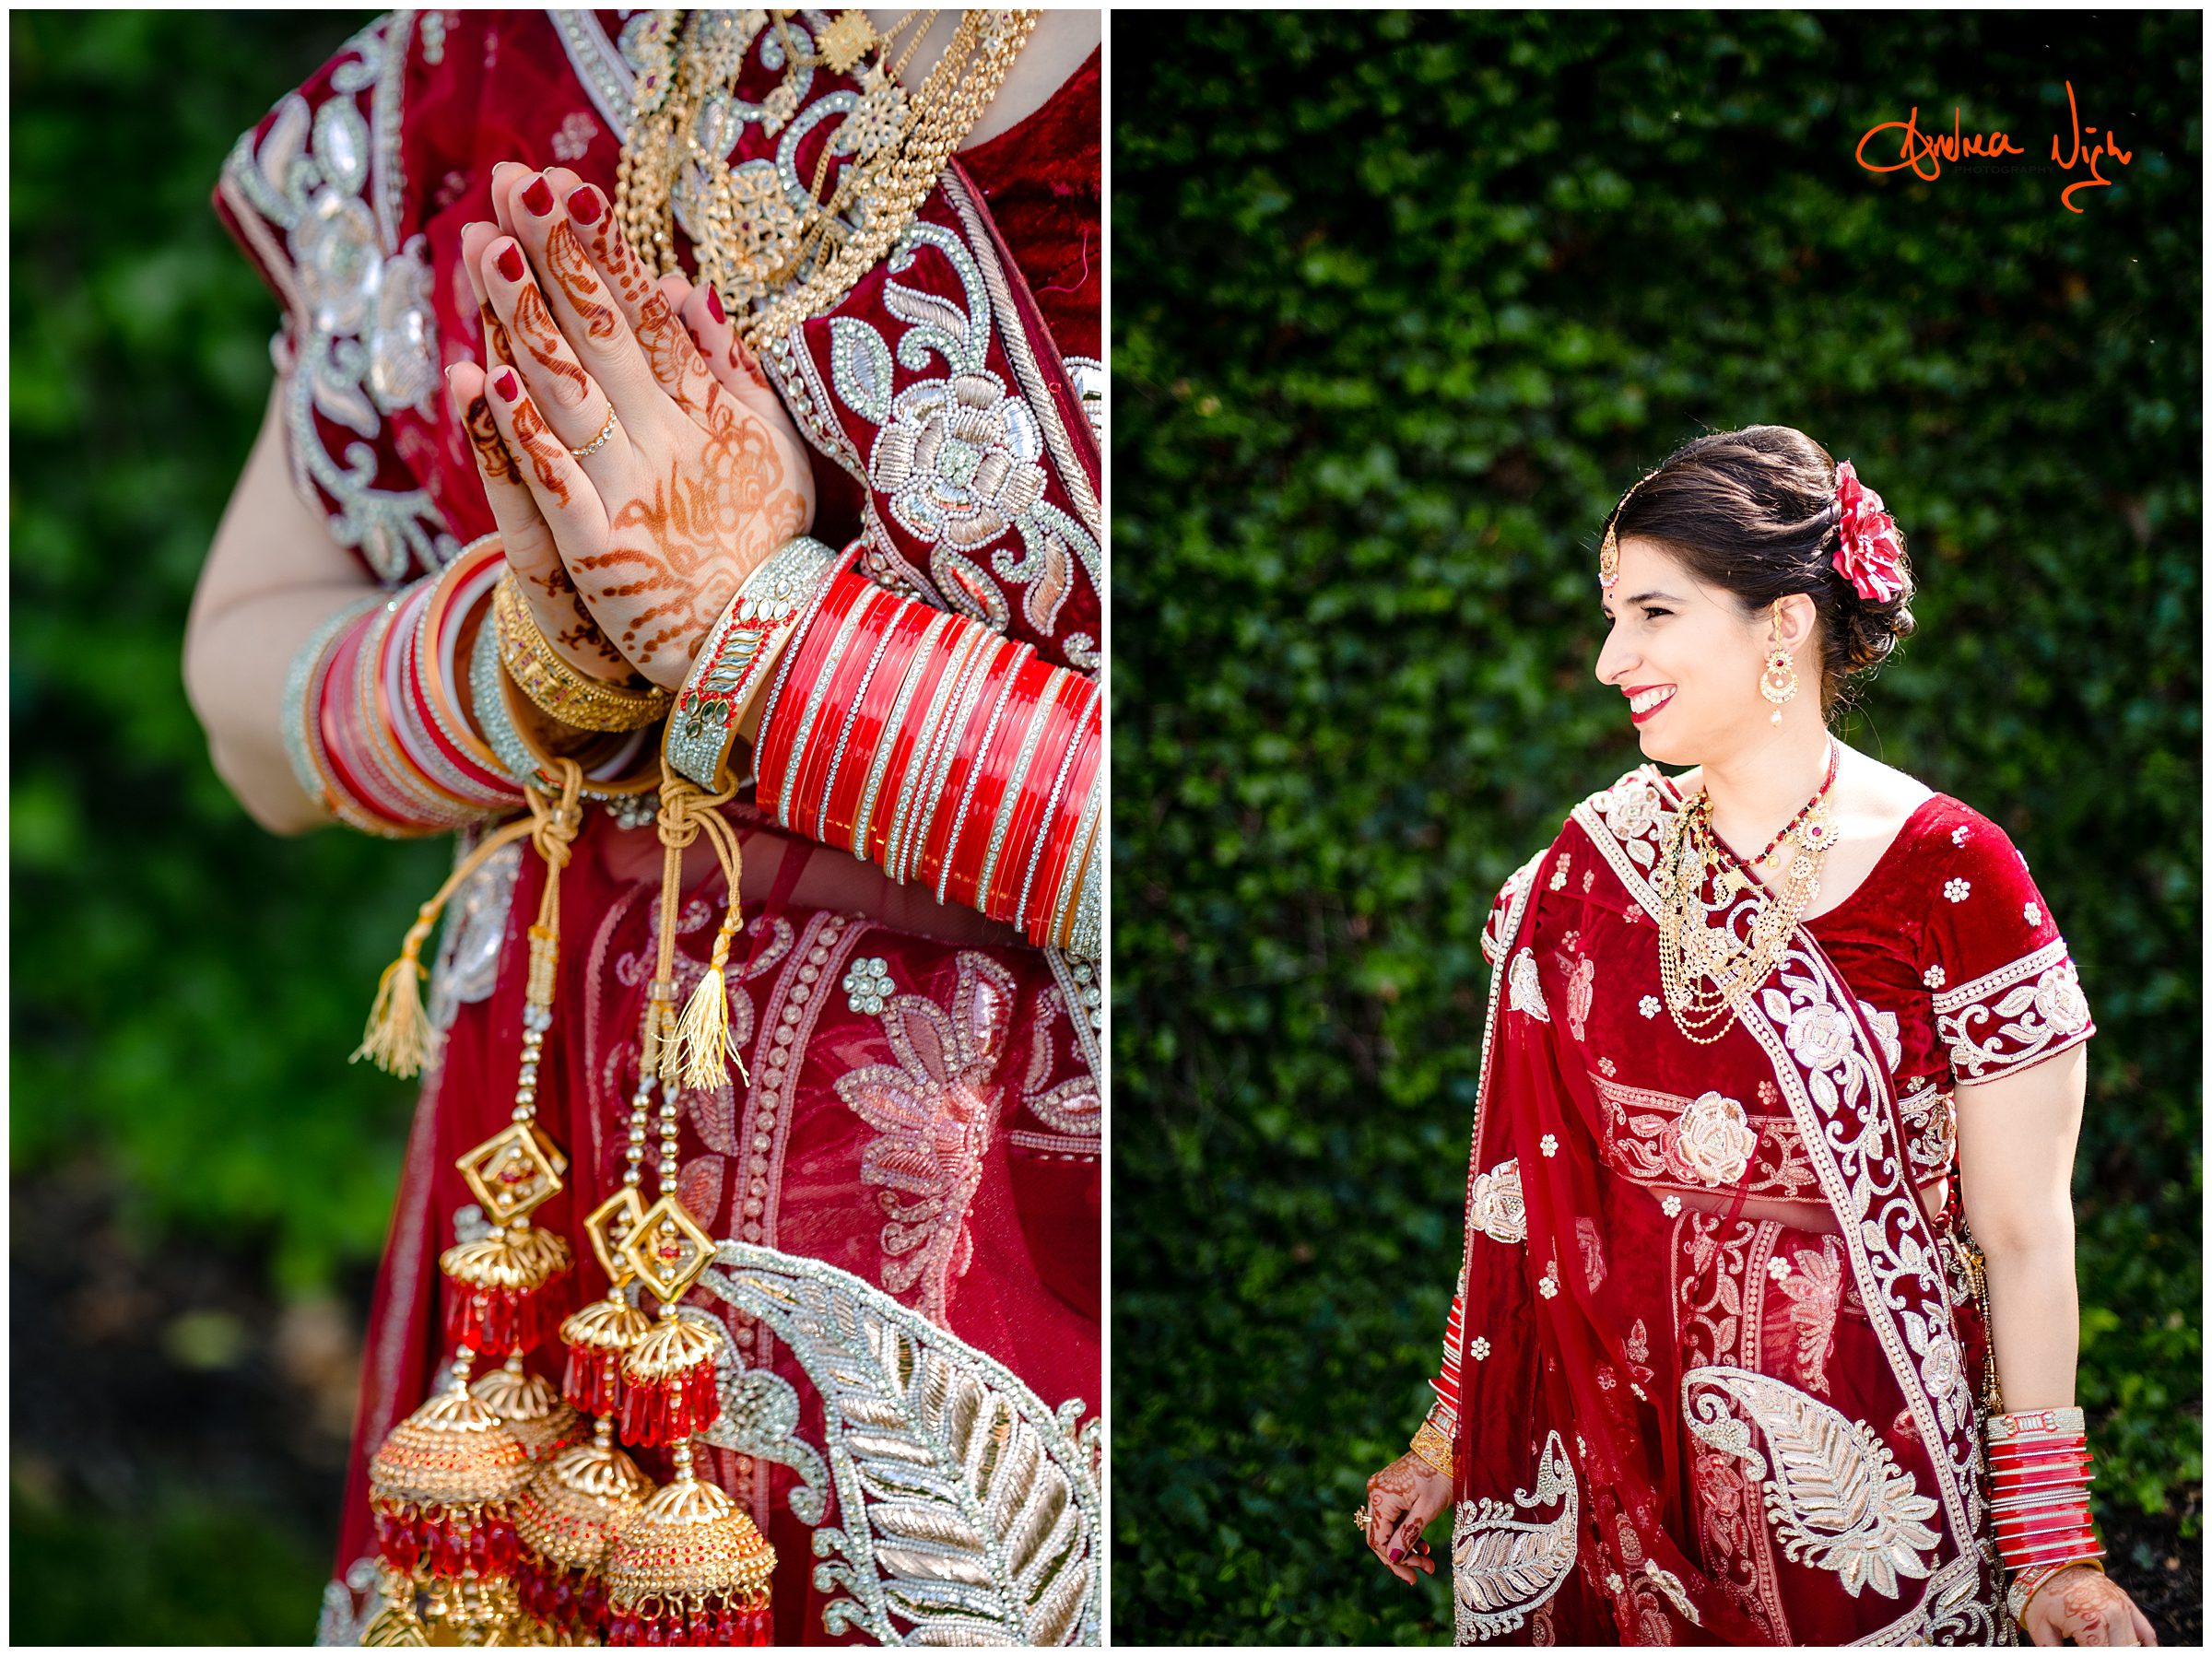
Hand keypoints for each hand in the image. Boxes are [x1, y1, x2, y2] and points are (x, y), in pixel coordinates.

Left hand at [450, 162, 814, 690]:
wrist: (764, 647)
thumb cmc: (763, 545)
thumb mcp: (770, 449)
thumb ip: (729, 369)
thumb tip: (682, 287)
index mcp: (708, 414)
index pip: (648, 317)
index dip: (605, 251)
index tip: (569, 188)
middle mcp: (670, 442)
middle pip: (602, 336)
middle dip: (553, 256)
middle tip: (509, 184)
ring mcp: (632, 492)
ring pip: (569, 391)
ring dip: (524, 318)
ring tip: (484, 251)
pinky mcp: (598, 548)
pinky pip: (554, 479)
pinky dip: (521, 430)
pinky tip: (487, 378)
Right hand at [1363, 1452, 1447, 1585]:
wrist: (1445, 1447)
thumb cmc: (1440, 1476)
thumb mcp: (1427, 1510)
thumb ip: (1408, 1534)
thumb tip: (1393, 1557)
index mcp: (1381, 1498)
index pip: (1378, 1540)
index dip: (1394, 1562)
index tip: (1413, 1578)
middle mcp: (1375, 1493)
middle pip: (1379, 1536)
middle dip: (1401, 1557)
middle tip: (1424, 1572)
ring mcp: (1380, 1490)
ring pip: (1386, 1528)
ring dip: (1404, 1547)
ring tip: (1428, 1560)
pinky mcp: (1389, 1489)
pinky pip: (1392, 1518)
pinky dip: (1404, 1532)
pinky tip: (1422, 1544)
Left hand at [2022, 1566, 2157, 1645]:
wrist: (2055, 1563)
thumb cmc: (2045, 1595)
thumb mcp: (2041, 1626)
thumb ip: (2051, 1650)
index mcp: (2092, 1623)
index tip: (2082, 1650)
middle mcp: (2113, 1616)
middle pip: (2122, 1651)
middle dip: (2109, 1654)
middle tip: (2093, 1647)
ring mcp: (2124, 1609)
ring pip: (2135, 1646)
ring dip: (2124, 1649)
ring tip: (2105, 1645)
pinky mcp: (2128, 1605)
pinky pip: (2147, 1634)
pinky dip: (2147, 1647)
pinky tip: (2141, 1650)